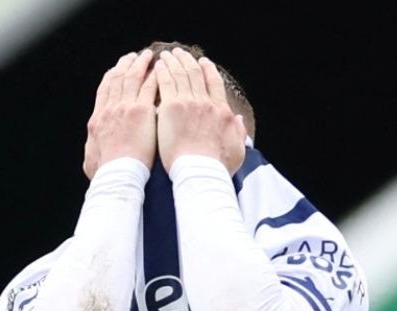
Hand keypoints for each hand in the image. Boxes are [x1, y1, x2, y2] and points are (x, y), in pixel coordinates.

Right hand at [80, 50, 156, 179]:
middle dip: (125, 64)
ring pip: (132, 77)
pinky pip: (148, 87)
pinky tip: (160, 70)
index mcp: (98, 118)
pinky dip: (153, 76)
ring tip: (148, 56)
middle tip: (133, 57)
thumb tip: (91, 147)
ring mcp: (126, 108)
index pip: (104, 89)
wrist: (119, 175)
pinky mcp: (142, 111)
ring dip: (140, 64)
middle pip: (117, 78)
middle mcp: (110, 108)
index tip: (118, 68)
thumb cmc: (107, 172)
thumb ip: (92, 148)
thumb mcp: (92, 158)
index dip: (112, 75)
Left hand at [152, 49, 247, 174]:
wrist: (199, 170)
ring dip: (173, 62)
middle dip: (187, 61)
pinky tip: (158, 66)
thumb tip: (238, 119)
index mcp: (221, 111)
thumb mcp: (237, 149)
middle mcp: (206, 102)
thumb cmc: (216, 166)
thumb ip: (239, 132)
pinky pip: (166, 83)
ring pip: (180, 74)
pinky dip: (162, 72)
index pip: (214, 83)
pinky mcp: (172, 107)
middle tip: (179, 53)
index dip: (208, 70)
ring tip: (167, 55)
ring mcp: (189, 103)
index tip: (203, 63)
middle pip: (195, 74)